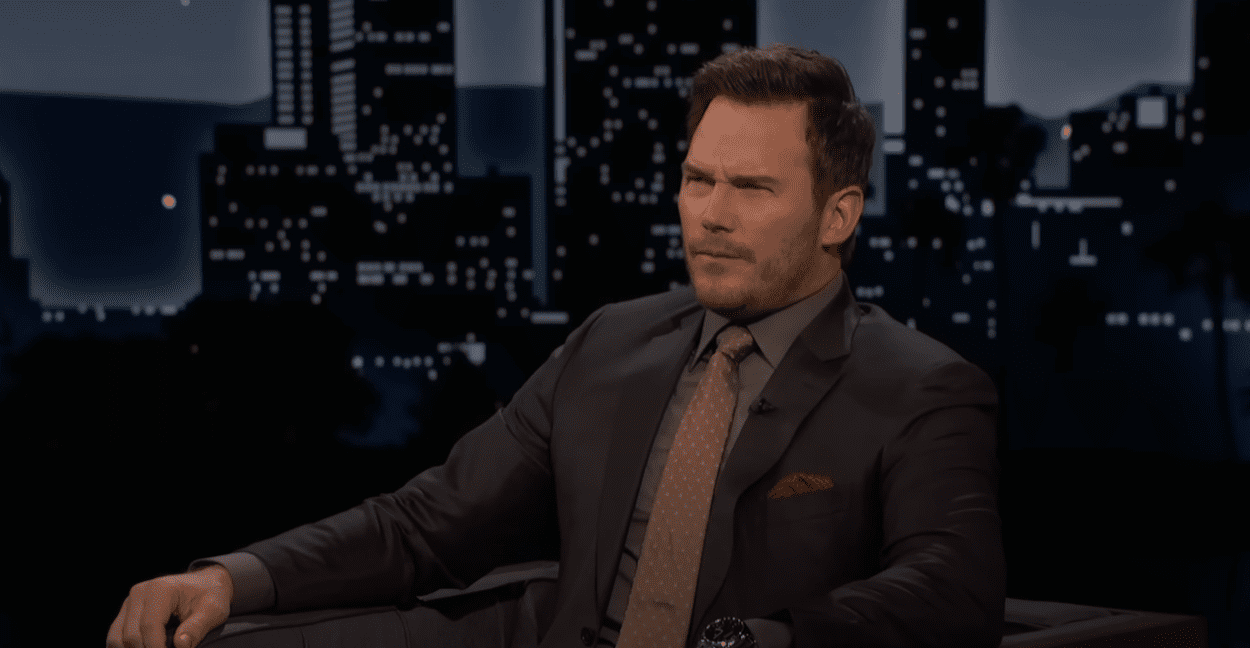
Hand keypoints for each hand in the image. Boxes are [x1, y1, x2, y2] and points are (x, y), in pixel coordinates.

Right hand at [106, 563, 233, 647]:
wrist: (205, 583)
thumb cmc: (210, 595)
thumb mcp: (213, 609)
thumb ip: (197, 627)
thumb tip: (180, 645)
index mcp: (160, 590)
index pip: (150, 626)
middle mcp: (139, 593)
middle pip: (131, 635)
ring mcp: (130, 602)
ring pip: (118, 639)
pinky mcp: (126, 612)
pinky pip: (116, 636)